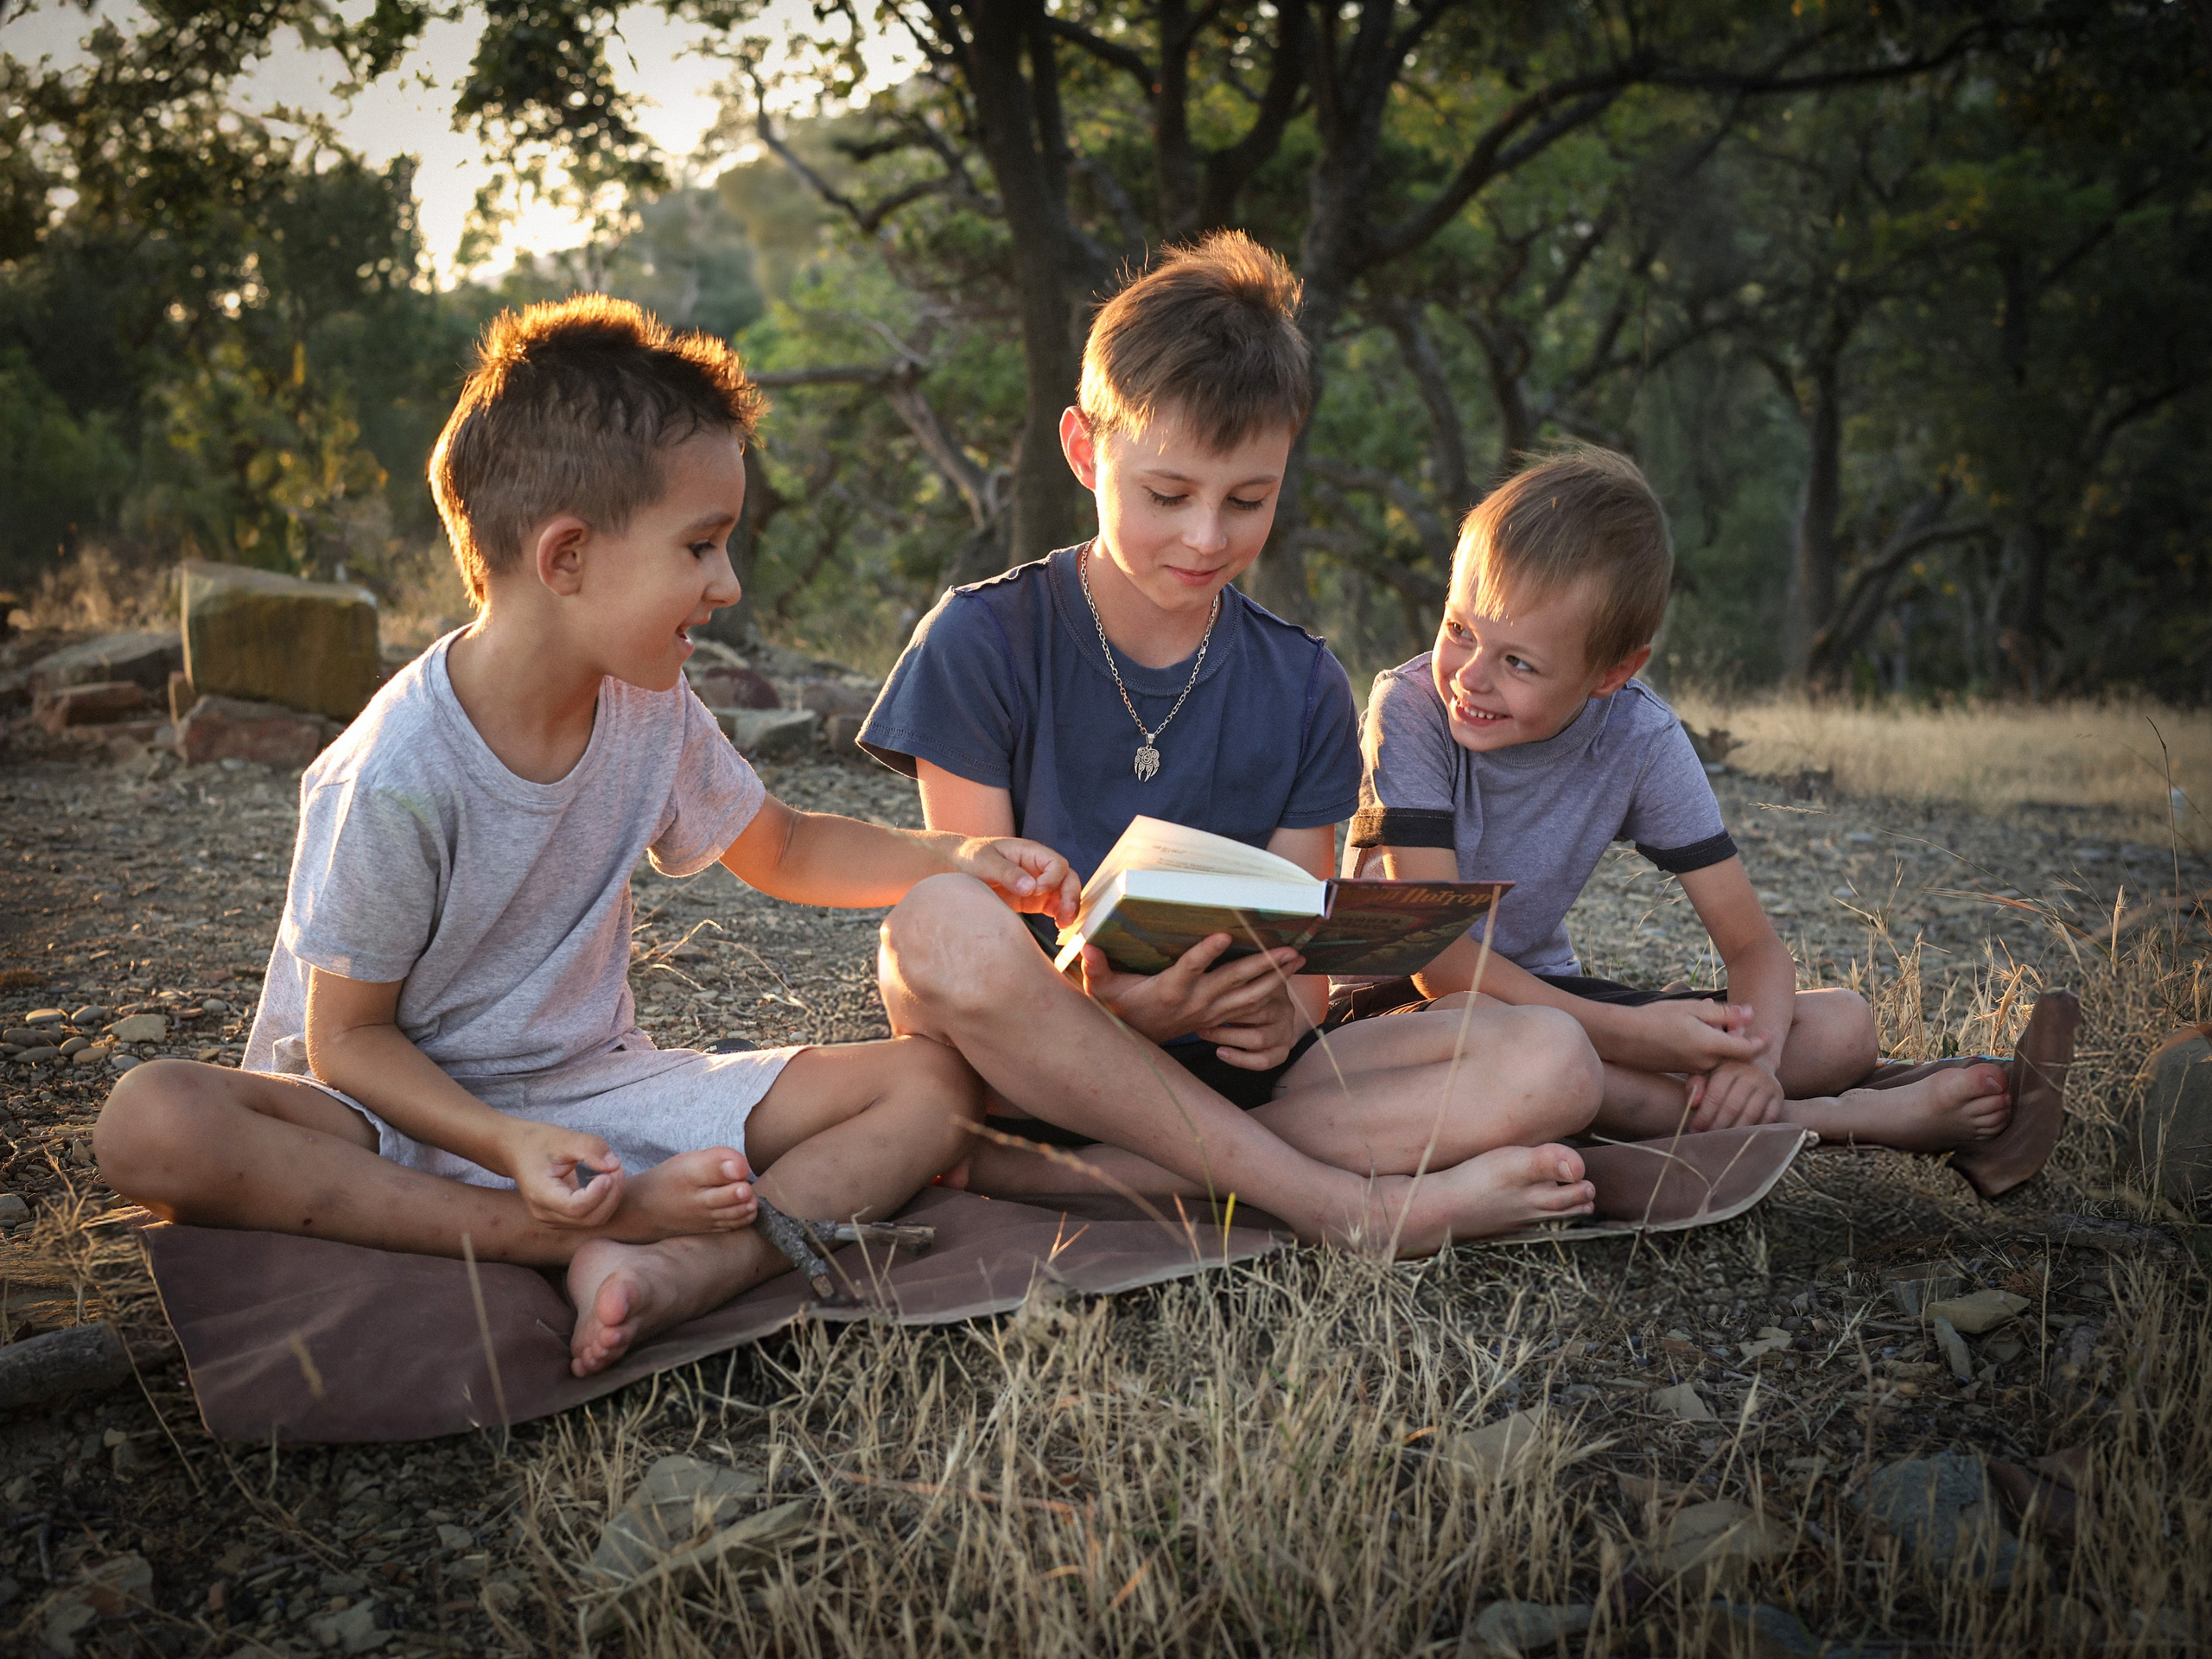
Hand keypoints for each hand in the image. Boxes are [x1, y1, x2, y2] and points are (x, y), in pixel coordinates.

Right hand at [506, 1123, 625, 1227]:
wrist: (515, 1151)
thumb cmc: (537, 1142)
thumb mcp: (563, 1138)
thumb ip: (590, 1148)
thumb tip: (614, 1164)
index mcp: (540, 1194)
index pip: (576, 1207)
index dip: (598, 1193)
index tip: (611, 1170)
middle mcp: (545, 1213)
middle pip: (588, 1218)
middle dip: (611, 1196)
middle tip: (619, 1169)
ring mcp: (553, 1219)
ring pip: (592, 1221)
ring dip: (610, 1199)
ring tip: (615, 1172)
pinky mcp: (562, 1217)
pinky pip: (590, 1217)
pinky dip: (604, 1202)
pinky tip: (607, 1181)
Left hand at [951, 836, 1081, 924]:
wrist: (956, 867)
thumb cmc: (971, 857)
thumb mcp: (985, 861)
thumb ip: (1007, 873)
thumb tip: (1031, 888)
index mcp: (1031, 853)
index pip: (1056, 864)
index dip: (1053, 878)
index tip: (1038, 891)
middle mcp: (1039, 868)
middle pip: (1067, 879)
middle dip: (1070, 896)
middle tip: (1066, 915)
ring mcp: (1037, 885)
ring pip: (1063, 894)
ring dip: (1068, 908)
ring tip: (1064, 925)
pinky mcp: (1032, 900)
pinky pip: (1053, 907)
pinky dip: (1059, 916)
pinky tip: (1058, 927)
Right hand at [1079, 934, 1303, 1047]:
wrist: (1136, 1041)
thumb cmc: (1118, 1008)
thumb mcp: (1101, 989)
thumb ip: (1096, 968)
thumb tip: (1087, 947)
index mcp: (1169, 989)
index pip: (1189, 968)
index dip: (1206, 953)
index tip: (1224, 935)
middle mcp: (1195, 1001)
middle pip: (1233, 982)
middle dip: (1262, 965)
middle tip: (1289, 949)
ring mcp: (1210, 1011)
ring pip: (1248, 995)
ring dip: (1274, 977)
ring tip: (1298, 960)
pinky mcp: (1218, 1017)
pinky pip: (1248, 1006)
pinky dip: (1269, 993)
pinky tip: (1288, 979)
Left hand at [1195, 980, 1307, 1071]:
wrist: (1274, 1022)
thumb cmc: (1245, 994)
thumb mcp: (1246, 979)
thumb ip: (1239, 970)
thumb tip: (1217, 946)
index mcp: (1276, 986)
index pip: (1268, 979)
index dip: (1249, 979)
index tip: (1217, 980)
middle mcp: (1285, 1009)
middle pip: (1260, 1010)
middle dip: (1228, 1012)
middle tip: (1199, 1011)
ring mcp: (1285, 1032)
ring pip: (1258, 1038)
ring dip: (1227, 1035)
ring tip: (1203, 1031)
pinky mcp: (1282, 1052)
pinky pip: (1263, 1060)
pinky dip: (1241, 1059)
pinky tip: (1220, 1052)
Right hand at [1608, 1000, 1769, 1073]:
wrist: (1622, 1038)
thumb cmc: (1655, 1018)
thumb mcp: (1691, 1009)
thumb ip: (1723, 1013)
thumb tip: (1750, 1013)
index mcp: (1710, 1046)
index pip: (1748, 1050)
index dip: (1763, 1041)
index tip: (1770, 1032)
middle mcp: (1705, 1063)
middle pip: (1736, 1056)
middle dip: (1742, 1040)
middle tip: (1742, 1021)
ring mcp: (1694, 1070)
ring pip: (1720, 1059)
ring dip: (1725, 1044)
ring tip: (1717, 1024)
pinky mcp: (1683, 1071)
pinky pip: (1706, 1063)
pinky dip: (1710, 1050)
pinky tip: (1699, 1032)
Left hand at [1686, 1058, 1784, 1130]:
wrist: (1756, 1060)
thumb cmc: (1724, 1070)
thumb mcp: (1706, 1070)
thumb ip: (1696, 1084)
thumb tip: (1693, 1105)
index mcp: (1729, 1067)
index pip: (1716, 1095)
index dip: (1704, 1115)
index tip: (1695, 1129)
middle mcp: (1751, 1074)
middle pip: (1733, 1107)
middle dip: (1717, 1126)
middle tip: (1707, 1139)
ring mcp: (1767, 1085)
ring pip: (1750, 1115)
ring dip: (1734, 1132)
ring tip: (1722, 1141)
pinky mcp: (1779, 1096)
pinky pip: (1767, 1119)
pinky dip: (1754, 1131)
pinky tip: (1741, 1138)